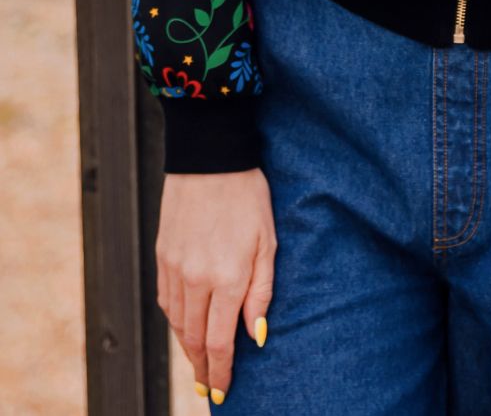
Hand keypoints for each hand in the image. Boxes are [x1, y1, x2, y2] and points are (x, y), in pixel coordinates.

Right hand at [156, 168, 275, 404]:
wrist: (210, 158)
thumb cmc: (248, 196)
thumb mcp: (267, 242)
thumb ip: (261, 292)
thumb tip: (257, 335)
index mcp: (226, 278)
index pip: (219, 342)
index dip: (221, 372)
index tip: (221, 393)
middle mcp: (196, 280)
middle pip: (194, 339)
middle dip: (202, 368)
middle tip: (209, 388)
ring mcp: (175, 268)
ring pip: (177, 323)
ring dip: (188, 347)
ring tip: (199, 364)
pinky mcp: (162, 256)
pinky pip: (167, 300)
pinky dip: (175, 320)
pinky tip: (185, 326)